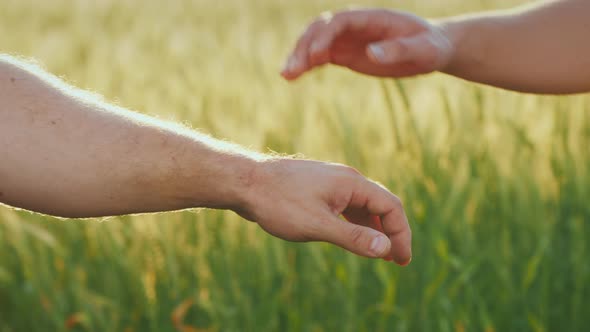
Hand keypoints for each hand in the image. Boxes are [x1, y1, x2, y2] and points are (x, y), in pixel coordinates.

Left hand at [236, 158, 411, 264]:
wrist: (245, 182)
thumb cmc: (279, 202)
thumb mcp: (317, 225)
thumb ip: (353, 238)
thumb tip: (385, 249)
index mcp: (352, 183)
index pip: (391, 206)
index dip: (400, 234)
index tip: (402, 260)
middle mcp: (346, 179)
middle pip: (381, 204)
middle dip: (391, 232)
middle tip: (397, 260)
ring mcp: (332, 182)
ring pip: (363, 205)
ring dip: (374, 228)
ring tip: (379, 252)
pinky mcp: (319, 188)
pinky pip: (347, 205)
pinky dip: (356, 222)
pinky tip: (352, 236)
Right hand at [281, 9, 453, 79]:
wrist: (430, 50)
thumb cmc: (429, 48)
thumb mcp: (422, 50)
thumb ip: (398, 50)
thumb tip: (371, 54)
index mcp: (372, 18)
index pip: (340, 21)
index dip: (325, 36)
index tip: (316, 55)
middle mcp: (355, 26)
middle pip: (321, 29)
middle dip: (305, 46)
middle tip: (293, 69)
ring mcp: (347, 39)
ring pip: (315, 42)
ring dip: (299, 55)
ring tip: (286, 75)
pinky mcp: (344, 54)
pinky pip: (319, 56)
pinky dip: (305, 64)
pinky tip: (292, 76)